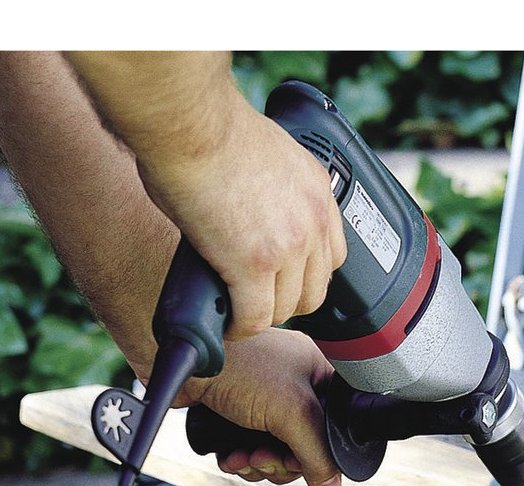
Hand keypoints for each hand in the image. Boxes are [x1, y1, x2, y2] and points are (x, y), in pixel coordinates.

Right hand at [138, 100, 346, 339]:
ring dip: (263, 316)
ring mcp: (288, 245)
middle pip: (317, 288)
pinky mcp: (253, 265)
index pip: (333, 252)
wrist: (190, 121)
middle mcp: (312, 219)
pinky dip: (240, 327)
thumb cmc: (206, 126)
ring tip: (240, 314)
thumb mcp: (262, 157)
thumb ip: (266, 191)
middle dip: (289, 301)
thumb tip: (242, 212)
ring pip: (288, 308)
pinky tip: (227, 324)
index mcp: (317, 189)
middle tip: (261, 302)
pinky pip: (255, 317)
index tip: (286, 280)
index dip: (307, 274)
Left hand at [180, 328, 341, 485]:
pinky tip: (231, 457)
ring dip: (259, 464)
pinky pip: (250, 449)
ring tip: (244, 457)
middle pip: (304, 446)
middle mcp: (294, 387)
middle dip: (281, 461)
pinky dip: (241, 460)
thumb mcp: (292, 409)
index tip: (297, 462)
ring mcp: (265, 401)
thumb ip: (317, 451)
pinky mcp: (237, 414)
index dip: (317, 453)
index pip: (334, 427)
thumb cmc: (239, 363)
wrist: (183, 360)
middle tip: (265, 458)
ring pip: (276, 452)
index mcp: (318, 375)